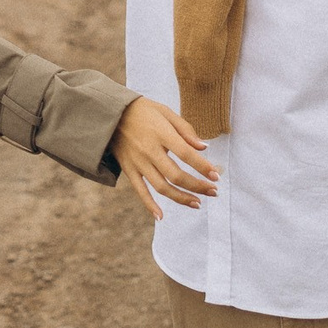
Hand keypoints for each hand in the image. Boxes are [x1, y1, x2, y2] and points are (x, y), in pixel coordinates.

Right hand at [111, 98, 218, 220]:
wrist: (111, 113)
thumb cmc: (143, 111)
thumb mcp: (166, 112)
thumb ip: (185, 130)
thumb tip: (203, 148)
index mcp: (161, 133)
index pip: (186, 154)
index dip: (203, 167)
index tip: (216, 176)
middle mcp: (149, 150)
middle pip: (176, 175)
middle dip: (198, 186)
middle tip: (214, 192)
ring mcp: (138, 162)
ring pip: (161, 187)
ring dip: (181, 198)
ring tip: (197, 203)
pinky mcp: (129, 169)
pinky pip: (140, 191)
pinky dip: (150, 205)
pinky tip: (161, 216)